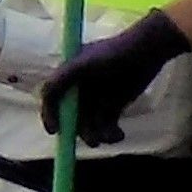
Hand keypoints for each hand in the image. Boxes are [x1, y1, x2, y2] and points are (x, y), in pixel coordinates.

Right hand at [41, 9, 191, 138]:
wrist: (147, 50)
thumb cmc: (113, 53)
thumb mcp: (82, 64)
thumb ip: (60, 78)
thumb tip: (44, 96)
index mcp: (68, 77)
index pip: (52, 100)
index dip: (50, 116)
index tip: (56, 131)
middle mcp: (80, 90)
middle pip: (72, 118)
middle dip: (81, 131)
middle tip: (94, 141)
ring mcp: (97, 100)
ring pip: (90, 126)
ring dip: (99, 135)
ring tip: (113, 136)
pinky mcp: (113, 107)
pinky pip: (106, 127)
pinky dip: (111, 134)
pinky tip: (119, 135)